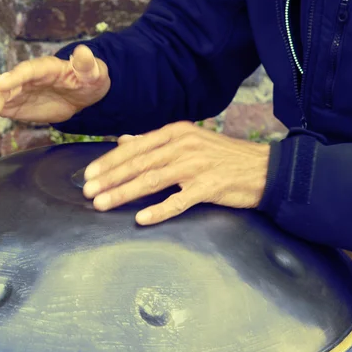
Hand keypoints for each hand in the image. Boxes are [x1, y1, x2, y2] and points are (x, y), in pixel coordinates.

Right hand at [0, 45, 110, 129]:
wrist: (82, 92)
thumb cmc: (90, 78)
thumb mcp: (94, 72)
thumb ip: (87, 64)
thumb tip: (84, 52)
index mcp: (43, 68)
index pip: (27, 71)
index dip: (14, 78)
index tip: (3, 85)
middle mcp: (22, 78)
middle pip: (0, 85)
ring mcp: (12, 92)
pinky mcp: (7, 106)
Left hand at [82, 122, 270, 224]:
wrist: (264, 168)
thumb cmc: (222, 157)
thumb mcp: (189, 141)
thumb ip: (155, 142)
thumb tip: (124, 140)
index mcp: (176, 132)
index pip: (135, 147)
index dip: (109, 161)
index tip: (88, 174)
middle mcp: (183, 145)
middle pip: (139, 163)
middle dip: (110, 178)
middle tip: (87, 192)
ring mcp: (197, 166)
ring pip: (152, 180)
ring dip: (124, 193)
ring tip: (102, 204)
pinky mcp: (210, 186)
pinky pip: (179, 200)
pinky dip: (159, 210)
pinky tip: (141, 219)